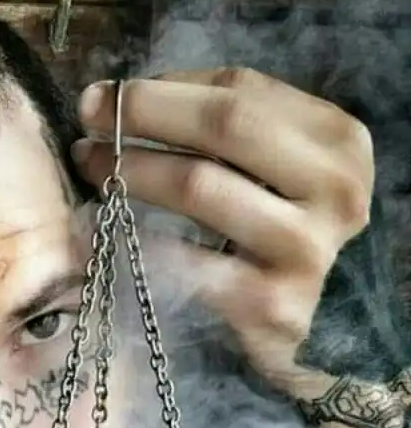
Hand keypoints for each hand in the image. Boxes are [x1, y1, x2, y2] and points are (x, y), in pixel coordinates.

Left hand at [71, 68, 374, 396]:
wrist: (305, 341)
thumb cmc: (272, 246)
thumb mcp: (274, 176)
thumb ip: (229, 131)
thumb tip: (130, 99)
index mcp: (340, 145)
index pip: (242, 92)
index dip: (165, 87)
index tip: (106, 94)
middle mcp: (335, 192)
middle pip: (227, 125)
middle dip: (147, 114)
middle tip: (87, 117)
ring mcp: (306, 249)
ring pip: (200, 186)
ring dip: (130, 170)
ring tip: (88, 166)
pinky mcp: (270, 304)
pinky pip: (183, 259)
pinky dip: (135, 240)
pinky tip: (99, 233)